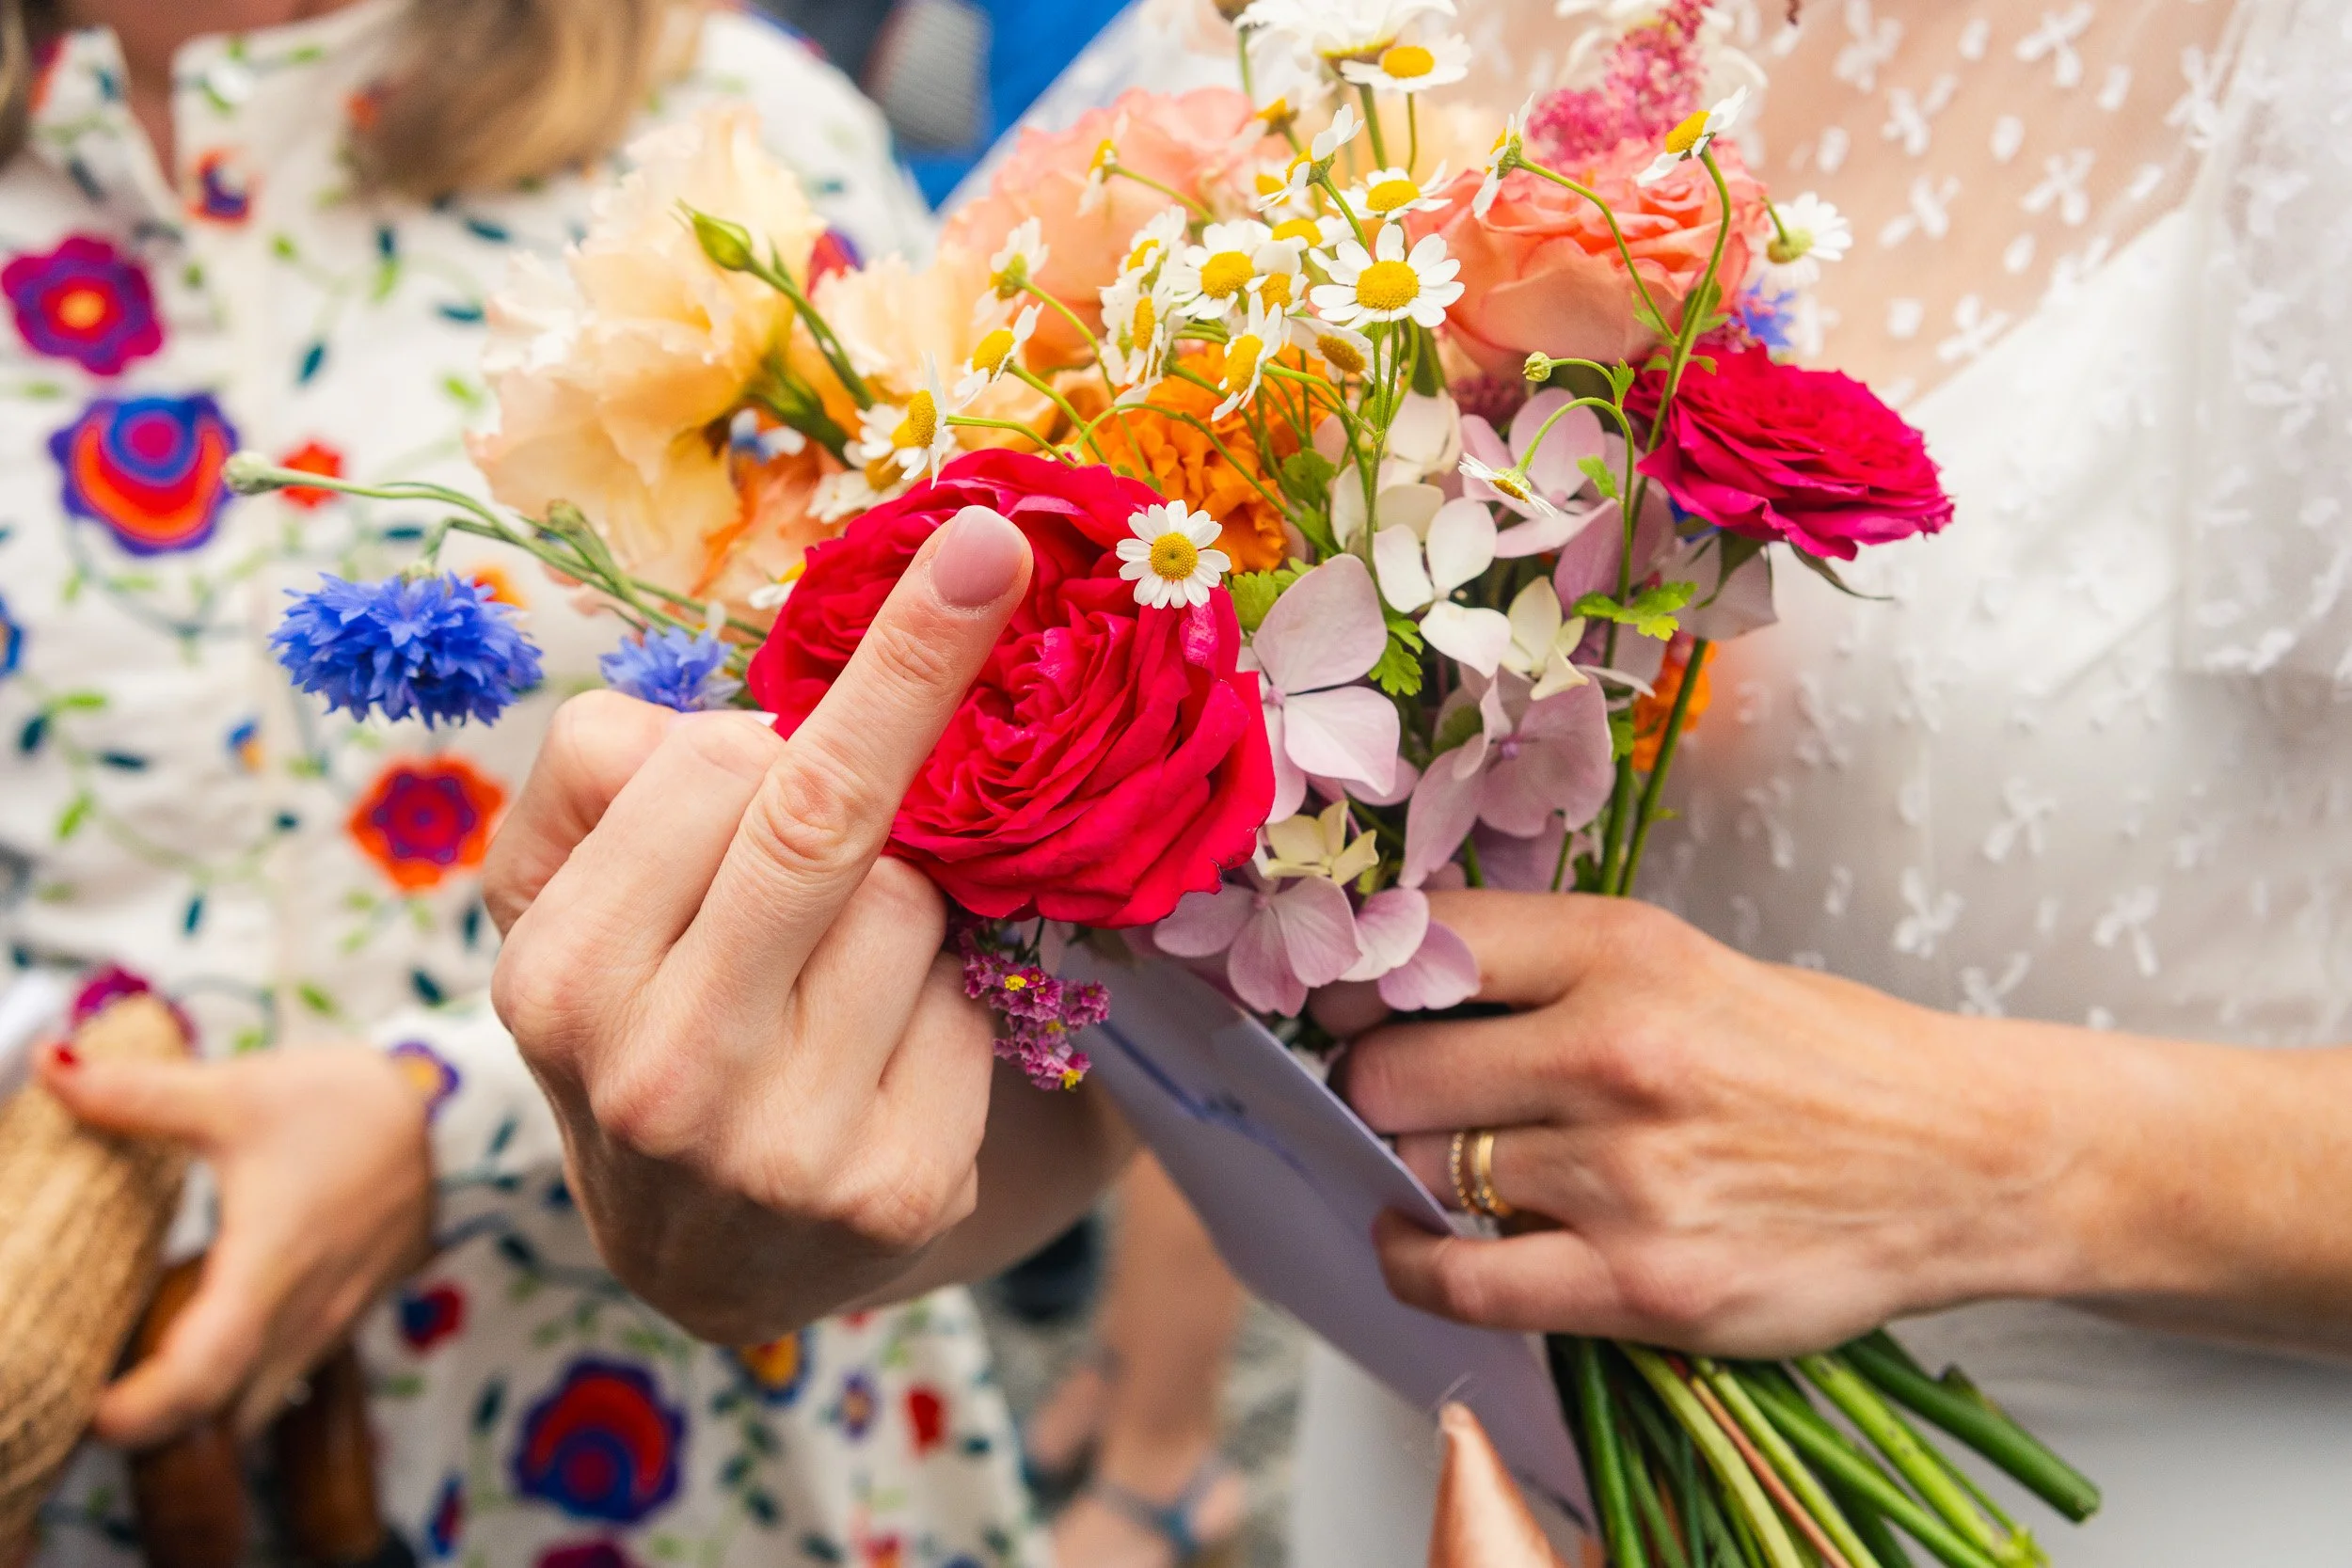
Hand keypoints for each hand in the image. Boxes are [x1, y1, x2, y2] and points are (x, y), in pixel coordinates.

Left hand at [37, 1044, 431, 1443]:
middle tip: (102, 1391)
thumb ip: (137, 1094)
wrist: (454, 1111)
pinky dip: (242, 1382)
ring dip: (205, 1408)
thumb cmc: (342, 1103)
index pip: (199, 1380)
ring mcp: (333, 1322)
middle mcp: (305, 1312)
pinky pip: (287, 1377)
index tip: (89, 1409)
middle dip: (159, 1426)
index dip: (137, 1415)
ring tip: (149, 1370)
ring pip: (257, 1406)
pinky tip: (213, 1333)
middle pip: (221, 1417)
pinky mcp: (349, 1316)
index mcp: (268, 1268)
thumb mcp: (235, 1093)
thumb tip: (53, 1066)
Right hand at [482, 506, 1034, 1343]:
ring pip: (910, 904)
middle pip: (821, 822)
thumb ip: (594, 781)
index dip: (802, 703)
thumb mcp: (560, 907)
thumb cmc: (641, 1026)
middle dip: (917, 670)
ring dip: (906, 885)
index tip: (948, 561)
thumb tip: (734, 722)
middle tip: (991, 553)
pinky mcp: (900, 1192)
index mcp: (557, 981)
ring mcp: (784, 1148)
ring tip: (845, 943)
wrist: (708, 1257)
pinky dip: (951, 984)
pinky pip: (971, 1002)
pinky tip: (897, 1027)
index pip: (702, 777)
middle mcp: (660, 1073)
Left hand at [1336, 891, 2117, 1355]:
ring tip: (1427, 1164)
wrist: (1963, 1160)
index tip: (1340, 1004)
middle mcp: (1614, 1050)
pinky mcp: (1642, 1281)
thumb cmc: (1818, 1058)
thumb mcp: (1684, 964)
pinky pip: (1460, 1281)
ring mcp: (1625, 1173)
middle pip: (1388, 1067)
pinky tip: (1414, 1244)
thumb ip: (1550, 971)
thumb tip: (1394, 986)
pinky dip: (1412, 1264)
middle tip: (1385, 1094)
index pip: (1419, 943)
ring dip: (1407, 1170)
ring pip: (1422, 1167)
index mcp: (1623, 949)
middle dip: (1368, 1085)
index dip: (1353, 981)